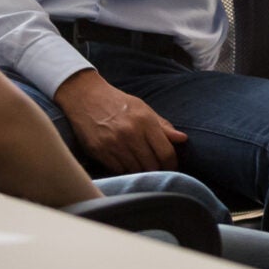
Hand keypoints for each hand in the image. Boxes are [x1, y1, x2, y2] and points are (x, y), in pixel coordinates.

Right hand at [54, 69, 188, 173]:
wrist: (85, 97)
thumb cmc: (118, 103)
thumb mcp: (143, 108)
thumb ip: (163, 126)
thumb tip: (182, 139)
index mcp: (145, 121)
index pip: (166, 153)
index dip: (172, 164)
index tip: (172, 167)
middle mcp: (130, 134)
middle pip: (152, 165)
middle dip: (157, 170)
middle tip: (157, 169)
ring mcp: (114, 144)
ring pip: (135, 170)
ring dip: (140, 171)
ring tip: (141, 166)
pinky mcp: (99, 151)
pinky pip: (118, 170)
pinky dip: (124, 170)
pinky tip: (125, 162)